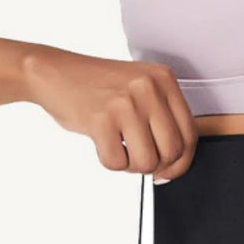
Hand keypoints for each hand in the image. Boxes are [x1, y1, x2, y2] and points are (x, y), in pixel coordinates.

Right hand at [23, 44, 197, 181]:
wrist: (53, 72)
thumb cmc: (98, 87)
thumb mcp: (140, 88)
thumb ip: (162, 117)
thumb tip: (175, 165)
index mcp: (164, 79)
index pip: (189, 134)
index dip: (181, 161)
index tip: (168, 171)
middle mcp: (149, 88)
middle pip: (172, 151)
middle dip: (156, 165)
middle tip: (138, 160)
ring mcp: (125, 103)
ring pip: (147, 161)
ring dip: (132, 166)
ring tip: (120, 149)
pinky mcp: (101, 119)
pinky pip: (117, 162)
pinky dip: (109, 161)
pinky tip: (102, 144)